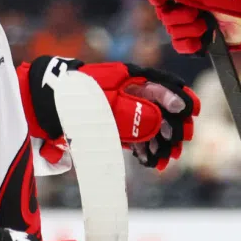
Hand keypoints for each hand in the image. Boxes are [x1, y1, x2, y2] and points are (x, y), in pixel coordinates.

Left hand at [24, 58, 199, 170]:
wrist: (48, 103)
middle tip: (177, 147)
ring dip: (160, 144)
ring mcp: (126, 110)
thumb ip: (136, 112)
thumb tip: (161, 124)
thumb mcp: (108, 102)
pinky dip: (145, 148)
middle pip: (163, 110)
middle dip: (173, 129)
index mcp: (134, 79)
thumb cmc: (78, 96)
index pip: (165, 86)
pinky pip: (138, 136)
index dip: (181, 98)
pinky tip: (148, 161)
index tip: (192, 113)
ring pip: (152, 126)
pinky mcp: (117, 125)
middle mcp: (133, 93)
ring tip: (162, 160)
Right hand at [148, 0, 240, 68]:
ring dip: (183, 30)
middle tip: (194, 17)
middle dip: (174, 14)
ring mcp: (204, 17)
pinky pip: (185, 44)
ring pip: (173, 27)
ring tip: (204, 29)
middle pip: (165, 7)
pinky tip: (201, 42)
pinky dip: (188, 45)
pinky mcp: (211, 37)